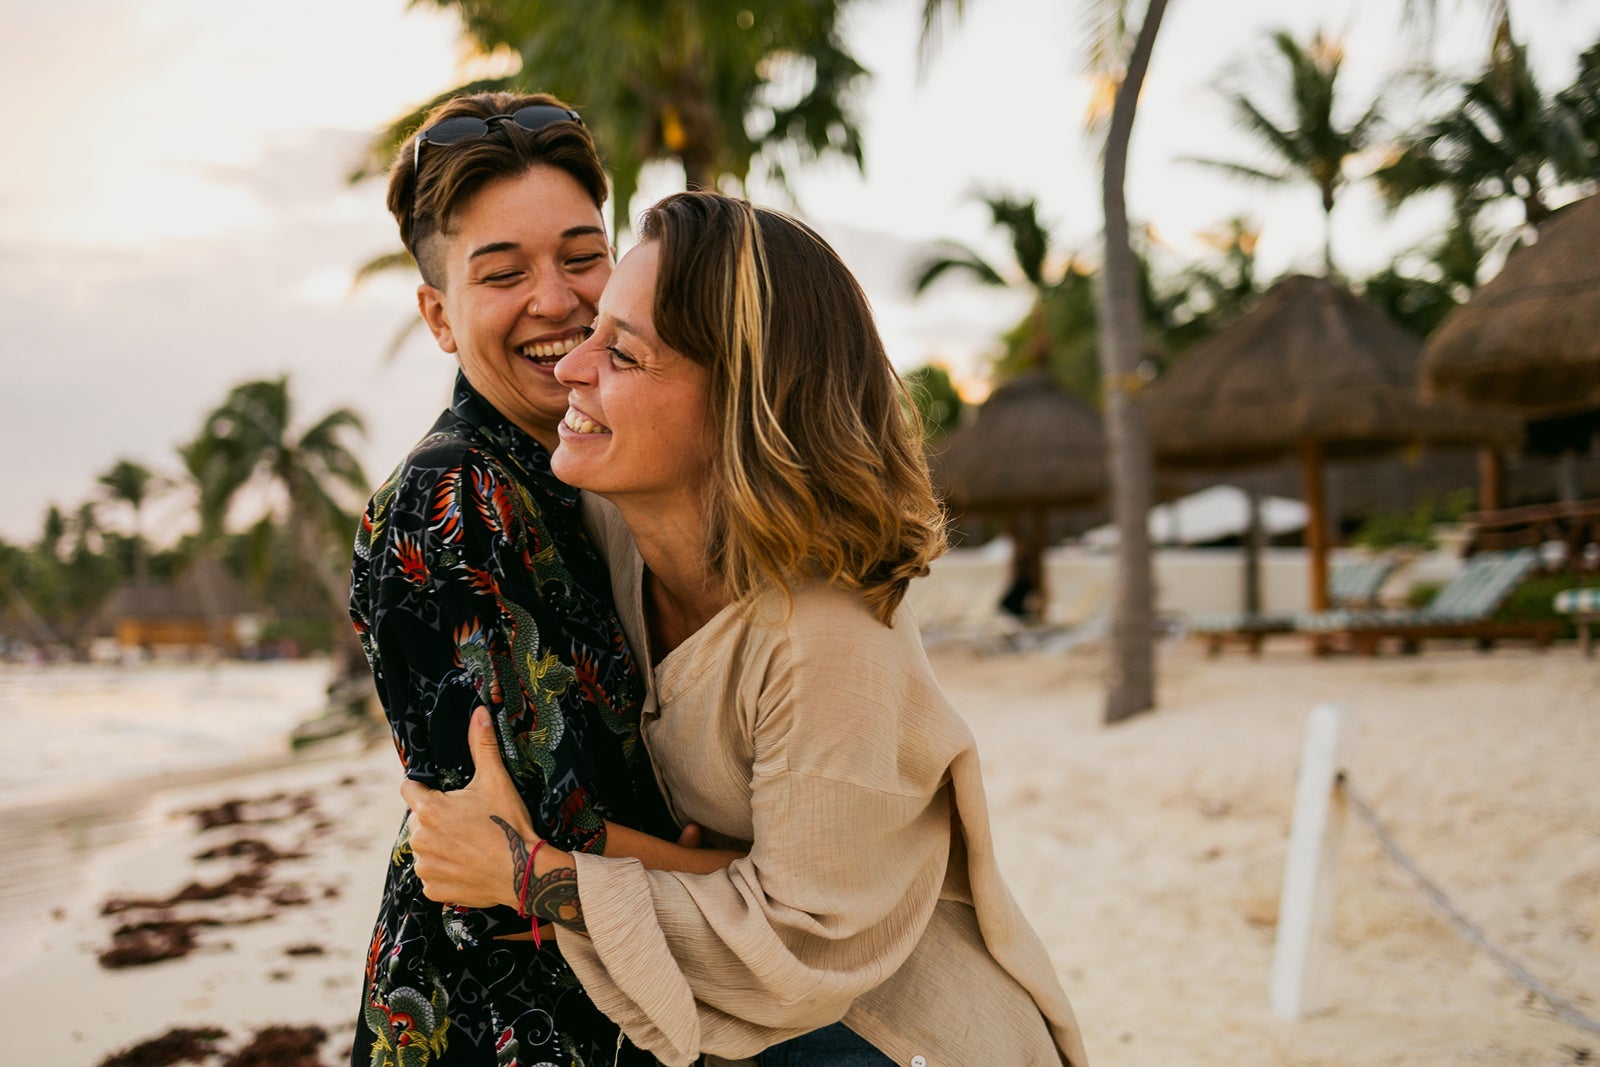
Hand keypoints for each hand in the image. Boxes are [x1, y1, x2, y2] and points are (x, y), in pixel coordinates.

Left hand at [401, 706, 543, 908]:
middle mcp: (419, 839)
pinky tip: (469, 865)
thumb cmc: (508, 823)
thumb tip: (480, 712)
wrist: (525, 873)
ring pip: (426, 847)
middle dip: (437, 818)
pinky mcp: (433, 889)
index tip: (445, 794)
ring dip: (440, 845)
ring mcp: (425, 866)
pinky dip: (446, 870)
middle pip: (419, 820)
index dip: (425, 788)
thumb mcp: (496, 781)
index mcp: (428, 810)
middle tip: (468, 821)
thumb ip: (482, 746)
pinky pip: (433, 874)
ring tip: (470, 845)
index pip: (409, 789)